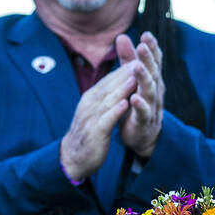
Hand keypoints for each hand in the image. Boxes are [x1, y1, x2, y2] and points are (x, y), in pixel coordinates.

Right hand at [60, 64, 135, 180]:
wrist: (73, 157)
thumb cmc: (88, 133)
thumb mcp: (94, 111)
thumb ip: (104, 96)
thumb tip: (115, 81)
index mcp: (91, 98)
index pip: (109, 80)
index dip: (124, 68)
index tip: (139, 57)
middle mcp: (89, 104)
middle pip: (109, 85)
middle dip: (125, 72)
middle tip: (141, 59)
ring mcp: (91, 118)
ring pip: (108, 99)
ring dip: (122, 88)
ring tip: (136, 77)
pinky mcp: (95, 132)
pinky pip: (106, 120)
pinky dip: (115, 111)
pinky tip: (124, 104)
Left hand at [116, 32, 164, 158]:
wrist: (142, 134)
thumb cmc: (137, 102)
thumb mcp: (132, 78)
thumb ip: (128, 59)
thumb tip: (122, 35)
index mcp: (152, 79)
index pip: (154, 61)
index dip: (151, 48)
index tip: (146, 34)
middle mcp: (155, 90)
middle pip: (152, 72)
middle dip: (148, 59)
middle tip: (142, 46)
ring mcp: (151, 106)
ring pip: (149, 90)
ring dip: (144, 78)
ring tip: (137, 67)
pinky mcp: (144, 121)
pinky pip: (143, 112)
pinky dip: (139, 105)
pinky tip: (134, 98)